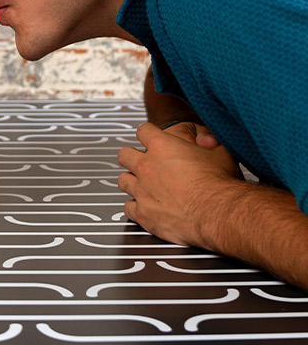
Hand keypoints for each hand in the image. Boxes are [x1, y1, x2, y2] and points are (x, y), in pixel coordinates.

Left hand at [117, 122, 242, 247]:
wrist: (218, 214)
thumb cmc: (220, 184)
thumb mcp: (221, 151)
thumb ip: (209, 140)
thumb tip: (204, 139)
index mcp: (162, 146)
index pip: (143, 130)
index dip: (149, 134)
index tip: (152, 139)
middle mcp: (147, 166)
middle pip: (124, 154)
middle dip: (132, 157)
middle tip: (143, 163)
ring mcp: (142, 190)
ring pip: (123, 180)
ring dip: (132, 181)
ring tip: (143, 185)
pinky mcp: (142, 213)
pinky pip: (128, 207)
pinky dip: (135, 207)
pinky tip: (145, 207)